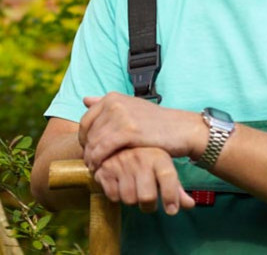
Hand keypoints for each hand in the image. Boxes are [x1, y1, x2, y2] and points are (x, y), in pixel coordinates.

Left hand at [79, 92, 203, 171]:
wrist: (182, 129)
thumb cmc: (157, 123)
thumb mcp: (132, 107)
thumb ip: (108, 104)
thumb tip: (85, 100)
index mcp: (113, 97)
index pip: (86, 119)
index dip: (84, 137)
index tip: (89, 150)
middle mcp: (115, 103)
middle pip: (88, 132)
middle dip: (87, 149)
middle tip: (91, 163)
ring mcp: (121, 116)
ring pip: (93, 142)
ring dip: (91, 158)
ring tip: (96, 168)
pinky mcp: (128, 131)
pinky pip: (102, 149)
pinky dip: (98, 161)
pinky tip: (101, 168)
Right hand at [93, 147, 195, 214]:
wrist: (118, 143)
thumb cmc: (147, 161)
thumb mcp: (164, 169)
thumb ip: (176, 189)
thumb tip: (191, 205)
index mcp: (158, 156)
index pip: (168, 178)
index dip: (171, 197)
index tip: (172, 210)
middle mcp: (140, 158)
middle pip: (147, 197)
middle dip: (149, 205)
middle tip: (149, 201)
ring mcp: (122, 163)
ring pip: (129, 199)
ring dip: (132, 200)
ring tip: (134, 190)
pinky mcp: (105, 170)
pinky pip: (113, 196)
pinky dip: (117, 195)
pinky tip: (120, 185)